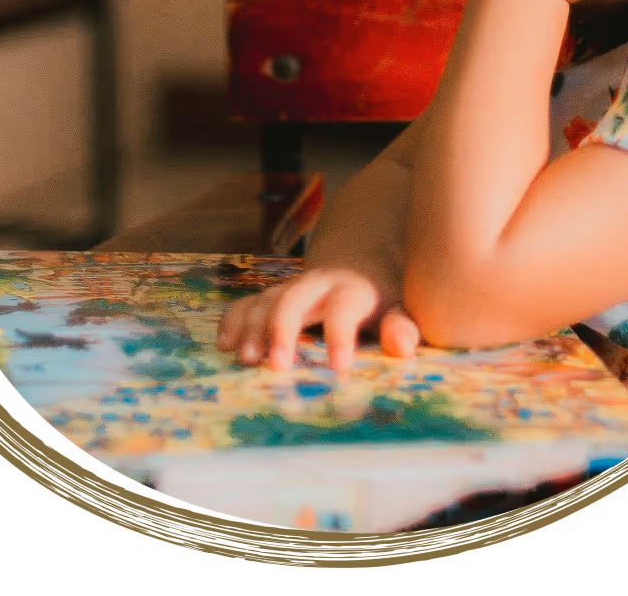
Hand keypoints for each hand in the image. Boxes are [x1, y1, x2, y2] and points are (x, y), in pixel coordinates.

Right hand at [216, 267, 420, 374]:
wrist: (360, 261)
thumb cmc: (383, 296)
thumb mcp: (401, 306)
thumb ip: (402, 326)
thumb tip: (403, 347)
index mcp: (352, 290)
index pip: (344, 309)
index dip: (340, 335)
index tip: (339, 367)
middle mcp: (318, 285)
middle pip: (295, 298)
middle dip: (282, 329)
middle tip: (276, 365)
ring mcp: (292, 288)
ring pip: (267, 300)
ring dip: (253, 328)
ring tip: (245, 359)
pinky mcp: (274, 295)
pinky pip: (248, 302)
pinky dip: (234, 320)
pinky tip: (224, 344)